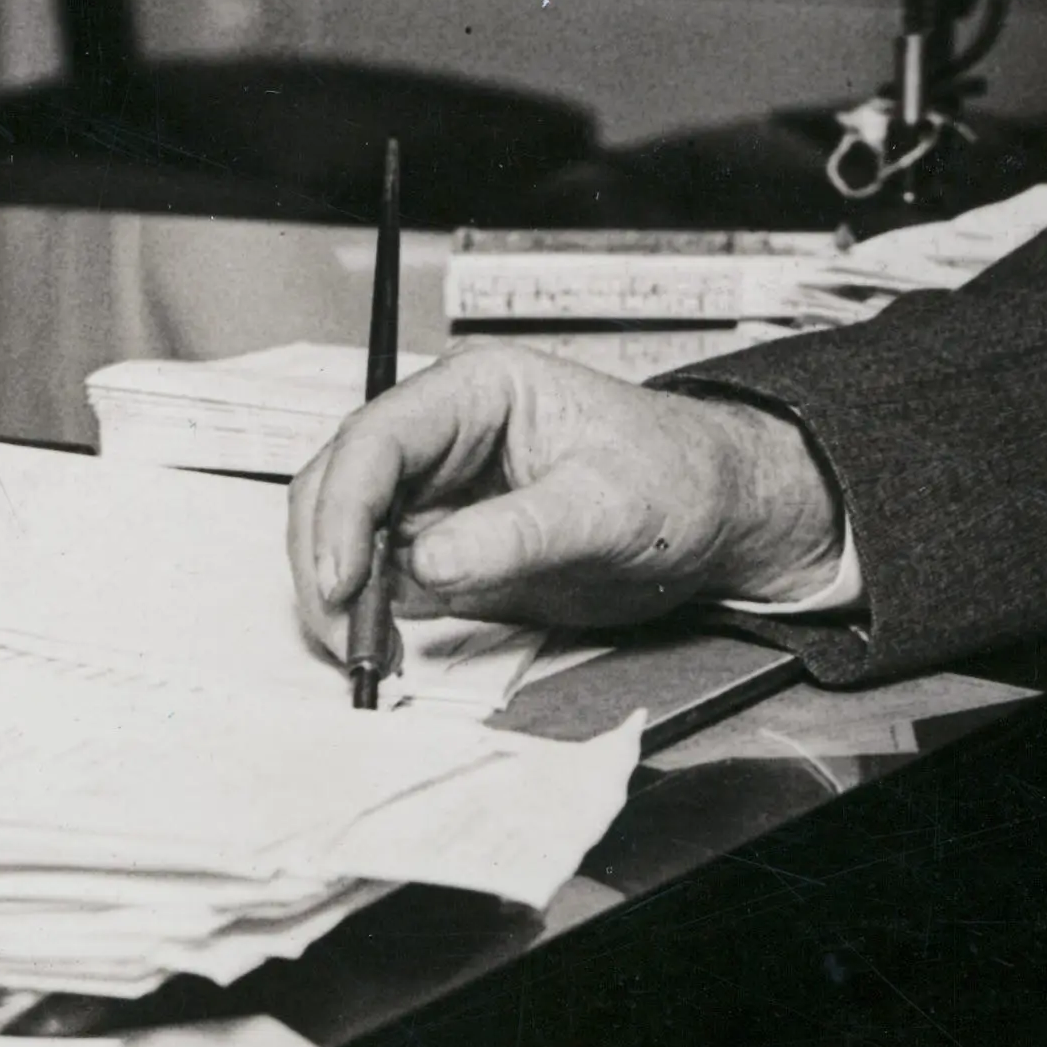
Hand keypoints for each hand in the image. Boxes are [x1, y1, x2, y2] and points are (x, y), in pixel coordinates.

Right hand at [285, 344, 846, 653]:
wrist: (719, 516)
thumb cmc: (680, 480)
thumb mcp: (612, 507)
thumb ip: (521, 533)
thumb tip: (427, 564)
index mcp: (478, 392)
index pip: (377, 438)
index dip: (344, 509)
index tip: (342, 580)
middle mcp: (443, 436)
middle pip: (339, 486)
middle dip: (327, 561)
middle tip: (345, 635)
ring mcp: (438, 492)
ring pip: (346, 536)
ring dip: (339, 597)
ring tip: (366, 653)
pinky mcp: (445, 546)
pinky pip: (380, 579)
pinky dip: (366, 617)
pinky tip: (382, 652)